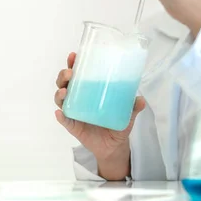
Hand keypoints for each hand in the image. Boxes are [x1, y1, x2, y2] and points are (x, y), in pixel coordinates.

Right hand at [54, 52, 145, 179]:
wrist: (114, 145)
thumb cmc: (118, 123)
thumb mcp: (128, 113)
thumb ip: (133, 106)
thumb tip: (141, 100)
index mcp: (89, 90)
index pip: (78, 74)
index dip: (74, 63)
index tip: (74, 55)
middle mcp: (78, 98)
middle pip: (65, 83)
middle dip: (64, 75)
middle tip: (70, 72)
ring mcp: (74, 112)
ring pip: (61, 99)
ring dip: (60, 93)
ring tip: (65, 91)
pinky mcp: (73, 126)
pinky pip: (64, 120)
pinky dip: (61, 116)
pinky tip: (60, 112)